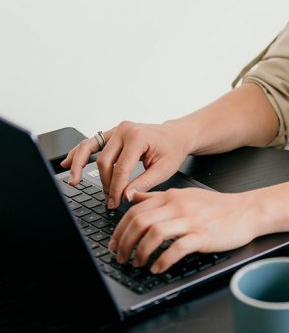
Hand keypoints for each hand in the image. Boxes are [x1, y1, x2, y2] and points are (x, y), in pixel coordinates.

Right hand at [60, 119, 192, 206]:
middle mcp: (124, 130)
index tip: (115, 202)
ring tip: (73, 180)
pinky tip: (67, 162)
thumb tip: (125, 196)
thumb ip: (143, 183)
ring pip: (90, 148)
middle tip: (109, 200)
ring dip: (79, 165)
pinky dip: (78, 153)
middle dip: (105, 183)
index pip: (120, 168)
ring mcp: (116, 130)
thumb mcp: (164, 169)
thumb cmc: (172, 149)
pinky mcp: (112, 133)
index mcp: (137, 137)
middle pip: (104, 161)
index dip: (116, 188)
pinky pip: (91, 143)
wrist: (176, 135)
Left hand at [108, 187, 259, 273]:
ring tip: (137, 264)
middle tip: (120, 257)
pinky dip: (163, 260)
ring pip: (154, 234)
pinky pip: (177, 248)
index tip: (114, 244)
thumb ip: (158, 197)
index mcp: (170, 197)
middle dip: (125, 243)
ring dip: (140, 252)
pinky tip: (158, 268)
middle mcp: (178, 206)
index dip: (119, 230)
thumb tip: (134, 197)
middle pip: (140, 222)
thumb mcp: (184, 194)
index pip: (135, 211)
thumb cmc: (217, 206)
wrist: (246, 210)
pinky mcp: (202, 236)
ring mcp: (190, 221)